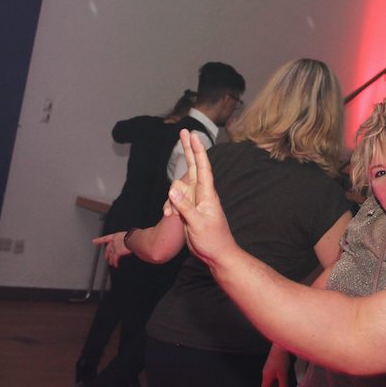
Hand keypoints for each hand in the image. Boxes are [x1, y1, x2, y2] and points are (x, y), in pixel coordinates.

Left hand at [92, 231, 130, 267]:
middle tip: (105, 257)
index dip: (99, 240)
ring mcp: (115, 247)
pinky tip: (115, 265)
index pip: (105, 238)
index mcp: (116, 236)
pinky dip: (115, 262)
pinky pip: (115, 258)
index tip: (94, 241)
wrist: (134, 238)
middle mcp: (114, 241)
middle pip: (108, 248)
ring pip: (111, 254)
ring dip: (111, 259)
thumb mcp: (127, 236)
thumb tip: (128, 243)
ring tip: (111, 263)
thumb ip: (125, 240)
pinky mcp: (117, 252)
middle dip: (106, 254)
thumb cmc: (133, 236)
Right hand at [165, 130, 236, 266]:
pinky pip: (175, 201)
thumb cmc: (212, 240)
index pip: (202, 168)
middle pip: (193, 167)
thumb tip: (172, 189)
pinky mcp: (190, 209)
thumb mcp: (197, 224)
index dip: (198, 151)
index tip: (193, 135)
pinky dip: (169, 206)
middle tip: (183, 131)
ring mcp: (195, 201)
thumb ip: (185, 207)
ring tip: (170, 214)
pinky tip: (169, 216)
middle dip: (188, 149)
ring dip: (170, 198)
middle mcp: (202, 194)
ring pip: (178, 188)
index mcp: (207, 195)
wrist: (216, 255)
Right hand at [261, 347, 291, 386]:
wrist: (280, 347)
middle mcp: (266, 375)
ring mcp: (269, 372)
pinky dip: (277, 386)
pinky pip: (274, 381)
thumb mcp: (283, 373)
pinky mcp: (273, 369)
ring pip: (271, 385)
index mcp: (266, 377)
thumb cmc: (280, 359)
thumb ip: (283, 385)